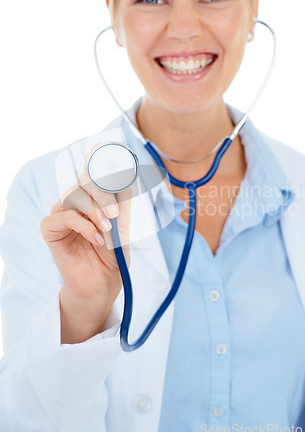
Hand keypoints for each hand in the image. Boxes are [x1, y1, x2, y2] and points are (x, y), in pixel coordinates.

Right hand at [40, 162, 131, 341]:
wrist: (103, 282)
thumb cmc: (113, 252)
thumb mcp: (123, 222)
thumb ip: (122, 198)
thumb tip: (127, 172)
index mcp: (91, 197)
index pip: (90, 171)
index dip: (95, 159)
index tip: (101, 148)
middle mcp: (74, 201)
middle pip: (84, 181)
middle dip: (102, 193)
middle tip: (114, 214)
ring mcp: (60, 213)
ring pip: (74, 196)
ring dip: (95, 211)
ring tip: (107, 229)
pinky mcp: (50, 229)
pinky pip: (65, 217)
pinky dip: (84, 226)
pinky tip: (96, 238)